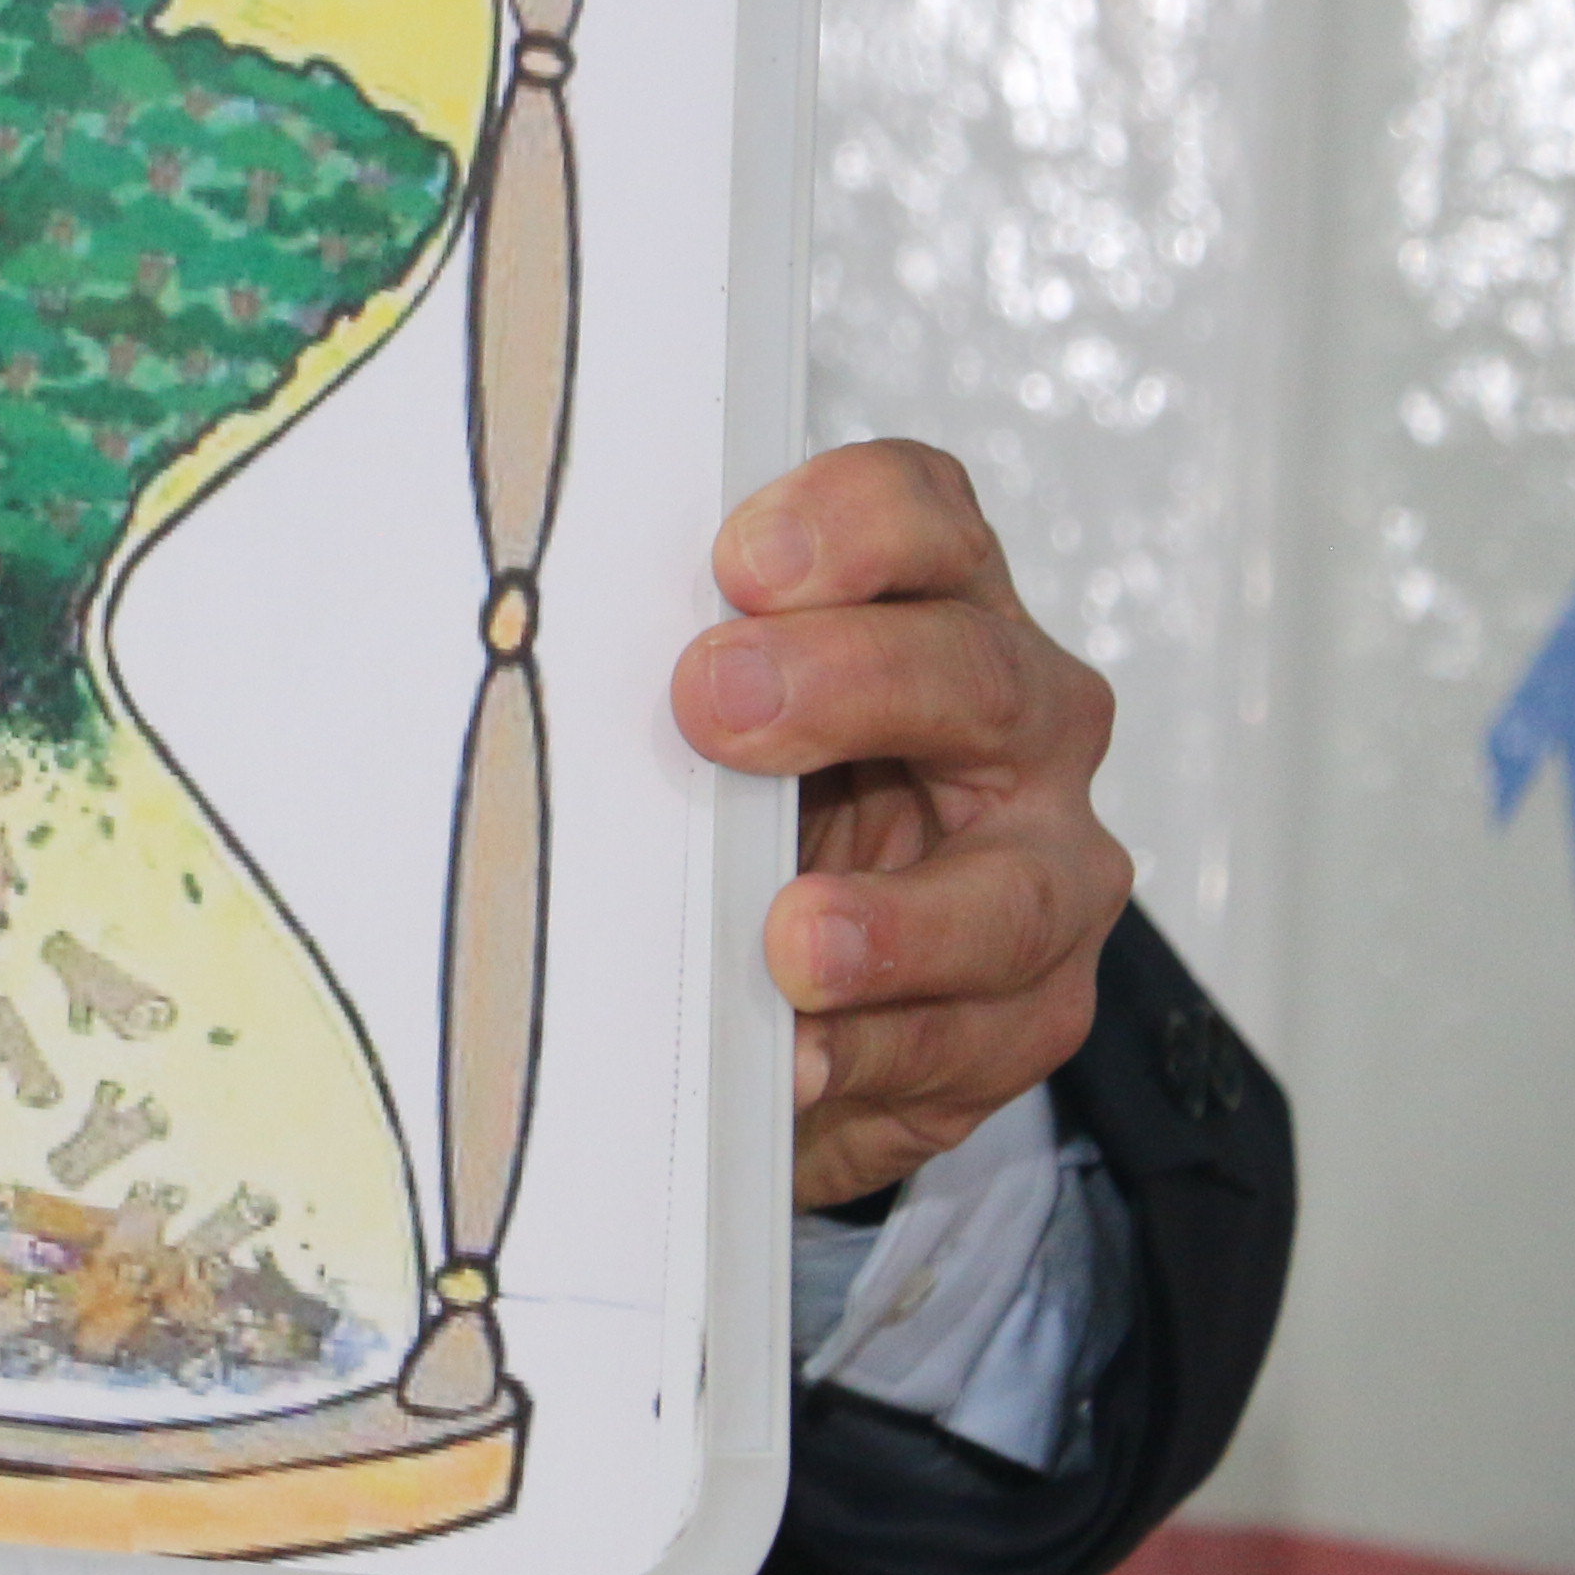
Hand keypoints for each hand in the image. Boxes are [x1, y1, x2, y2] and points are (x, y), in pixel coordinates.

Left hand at [667, 441, 1130, 1210]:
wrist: (795, 986)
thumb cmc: (742, 803)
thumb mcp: (704, 716)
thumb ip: (663, 672)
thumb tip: (531, 652)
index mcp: (932, 608)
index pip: (925, 516)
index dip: (847, 522)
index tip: (736, 565)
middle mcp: (1016, 723)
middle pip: (974, 673)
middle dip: (843, 684)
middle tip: (714, 707)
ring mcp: (1044, 870)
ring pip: (1007, 888)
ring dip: (891, 921)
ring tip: (791, 945)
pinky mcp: (1031, 1011)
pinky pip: (972, 1037)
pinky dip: (872, 1053)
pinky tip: (792, 1059)